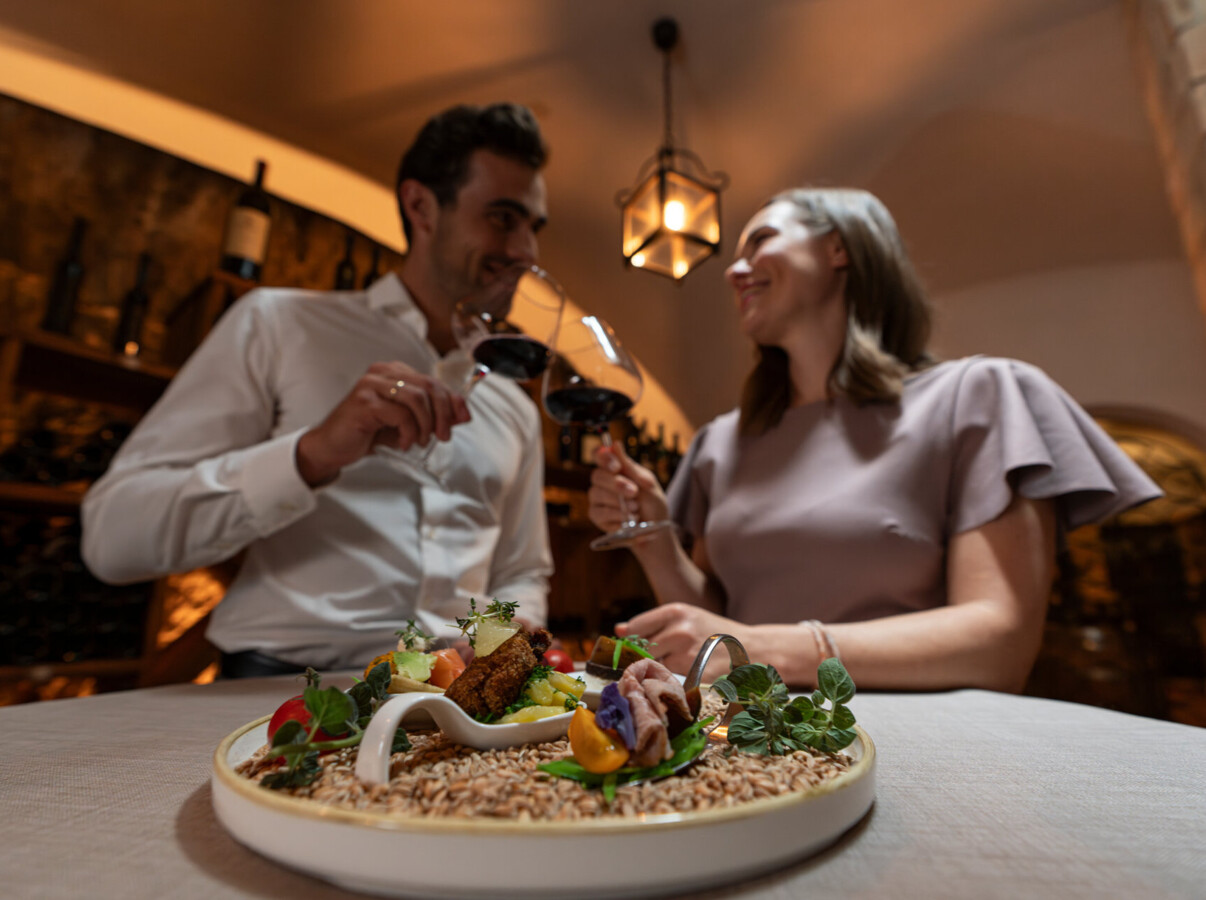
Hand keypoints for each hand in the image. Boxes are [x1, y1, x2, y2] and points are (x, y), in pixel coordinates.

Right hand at [296, 361, 470, 486]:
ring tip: (419, 441)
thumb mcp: (409, 424)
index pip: (433, 381)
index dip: (452, 401)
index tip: (462, 419)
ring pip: (417, 399)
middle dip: (443, 414)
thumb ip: (435, 416)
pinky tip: (404, 444)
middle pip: (428, 387)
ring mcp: (371, 384)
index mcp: (394, 372)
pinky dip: (408, 432)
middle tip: (442, 436)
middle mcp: (382, 373)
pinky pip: (400, 414)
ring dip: (425, 425)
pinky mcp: (363, 401)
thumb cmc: (369, 433)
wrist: (333, 447)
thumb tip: (464, 412)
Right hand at [588, 443, 668, 533]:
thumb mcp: (647, 483)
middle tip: (634, 493)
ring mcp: (598, 499)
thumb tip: (615, 443)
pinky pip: (599, 513)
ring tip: (636, 510)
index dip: (603, 458)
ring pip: (596, 494)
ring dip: (618, 503)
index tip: (616, 467)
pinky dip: (616, 517)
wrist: (656, 531)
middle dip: (616, 484)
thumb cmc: (653, 504)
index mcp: (615, 469)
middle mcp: (603, 482)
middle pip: (597, 475)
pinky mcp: (597, 516)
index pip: (599, 455)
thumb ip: (629, 466)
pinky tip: (628, 520)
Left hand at [616, 602, 750, 675]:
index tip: (633, 647)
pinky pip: (672, 681)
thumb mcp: (687, 617)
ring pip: (656, 666)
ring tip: (680, 665)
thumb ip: (653, 623)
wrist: (753, 649)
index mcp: (675, 611)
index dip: (632, 640)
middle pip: (643, 650)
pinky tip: (688, 675)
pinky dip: (674, 681)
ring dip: (661, 670)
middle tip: (661, 659)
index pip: (636, 627)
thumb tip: (619, 630)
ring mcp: (686, 654)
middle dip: (647, 657)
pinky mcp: (694, 675)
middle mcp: (679, 630)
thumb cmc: (715, 633)